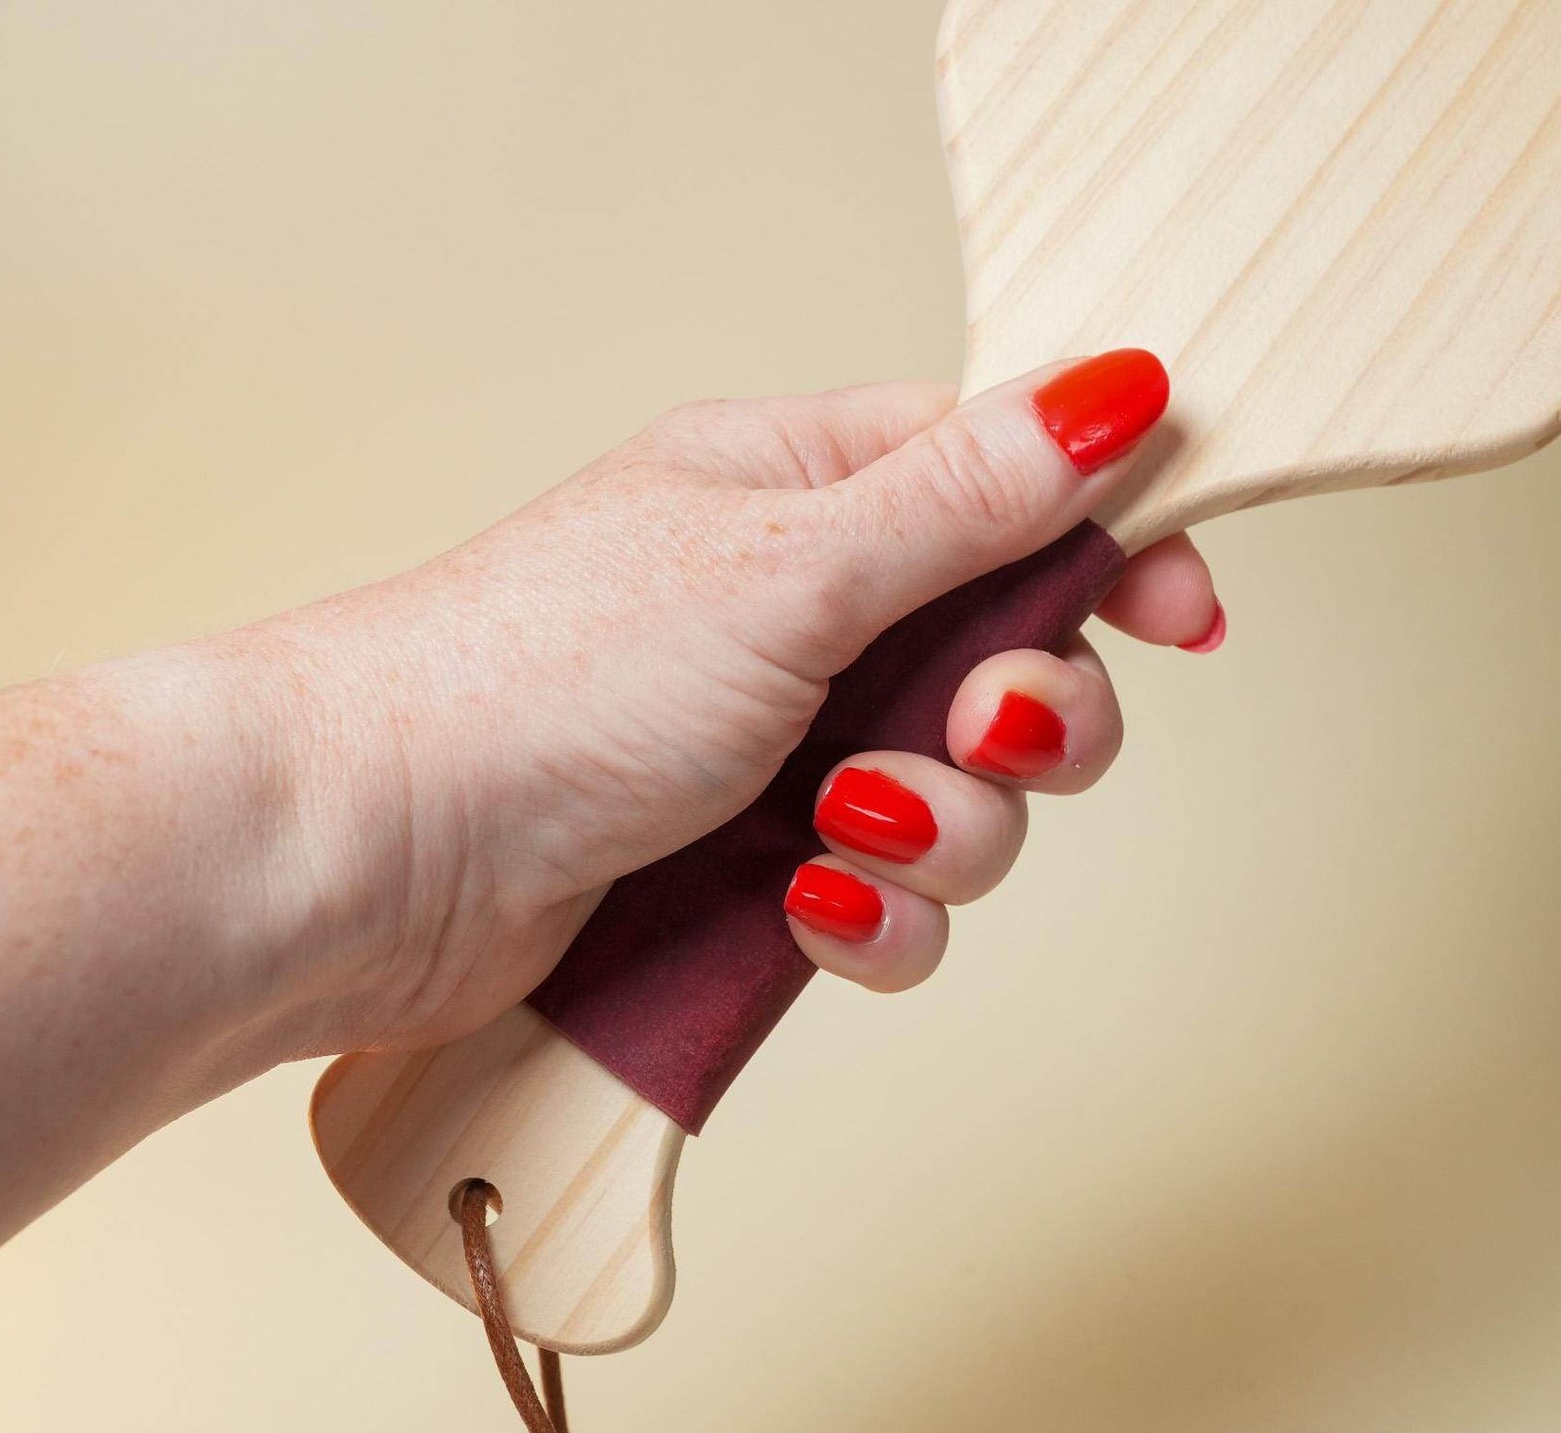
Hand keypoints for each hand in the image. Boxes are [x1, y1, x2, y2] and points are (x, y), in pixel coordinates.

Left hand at [257, 351, 1222, 1055]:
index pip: (1013, 488)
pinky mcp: (753, 861)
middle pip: (1015, 658)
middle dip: (1026, 719)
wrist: (378, 855)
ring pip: (967, 797)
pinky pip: (891, 896)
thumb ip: (971, 498)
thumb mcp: (788, 564)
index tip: (1182, 613)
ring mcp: (781, 743)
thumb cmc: (542, 674)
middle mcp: (805, 610)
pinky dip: (871, 912)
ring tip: (844, 826)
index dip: (1112, 548)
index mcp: (807, 491)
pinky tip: (806, 904)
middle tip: (979, 728)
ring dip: (942, 830)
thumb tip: (1117, 392)